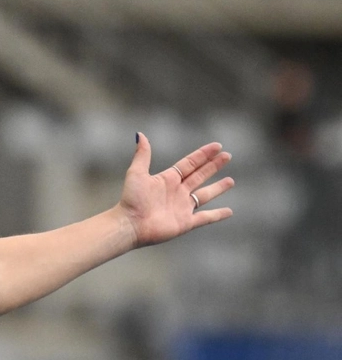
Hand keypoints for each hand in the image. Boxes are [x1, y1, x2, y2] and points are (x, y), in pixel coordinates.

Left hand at [118, 133, 234, 246]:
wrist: (130, 224)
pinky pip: (205, 218)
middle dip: (213, 166)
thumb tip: (140, 134)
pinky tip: (230, 212)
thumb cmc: (131, 199)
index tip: (217, 146)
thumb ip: (143, 155)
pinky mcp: (185, 223)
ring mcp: (182, 207)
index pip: (190, 163)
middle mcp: (177, 192)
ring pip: (205, 195)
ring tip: (230, 181)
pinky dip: (217, 215)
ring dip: (218, 188)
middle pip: (200, 176)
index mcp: (168, 179)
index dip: (203, 155)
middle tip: (227, 156)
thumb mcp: (136, 173)